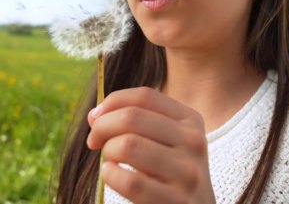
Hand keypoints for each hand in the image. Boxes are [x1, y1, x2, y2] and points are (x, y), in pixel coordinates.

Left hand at [87, 87, 216, 203]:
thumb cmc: (170, 176)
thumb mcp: (168, 142)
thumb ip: (137, 122)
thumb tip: (95, 115)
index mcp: (191, 121)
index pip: (144, 96)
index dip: (111, 103)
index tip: (95, 119)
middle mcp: (194, 142)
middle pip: (133, 117)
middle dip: (102, 127)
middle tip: (94, 142)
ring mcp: (188, 173)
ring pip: (128, 145)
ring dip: (108, 152)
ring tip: (109, 162)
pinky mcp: (178, 201)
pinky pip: (131, 182)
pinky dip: (111, 176)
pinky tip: (112, 176)